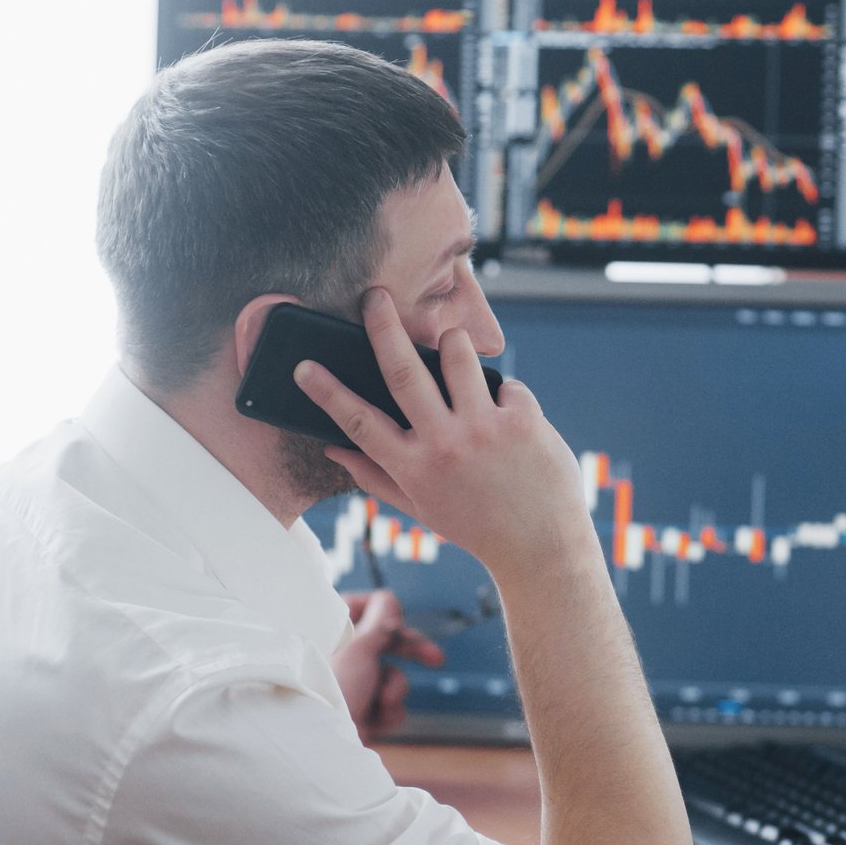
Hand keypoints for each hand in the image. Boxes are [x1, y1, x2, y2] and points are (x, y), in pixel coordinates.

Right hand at [292, 287, 596, 584]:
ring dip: (453, 344)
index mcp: (414, 468)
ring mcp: (485, 429)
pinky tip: (511, 420)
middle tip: (374, 296)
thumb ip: (375, 476)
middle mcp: (445, 445)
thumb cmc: (476, 526)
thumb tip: (332, 449)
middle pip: (403, 372)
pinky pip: (506, 382)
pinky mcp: (523, 420)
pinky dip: (505, 394)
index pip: (359, 422)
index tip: (304, 367)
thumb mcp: (420, 509)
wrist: (541, 548)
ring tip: (453, 349)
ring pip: (459, 356)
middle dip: (383, 328)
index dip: (327, 392)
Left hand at [332, 589, 443, 738]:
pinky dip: (388, 713)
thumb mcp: (359, 648)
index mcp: (328, 635)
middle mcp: (338, 659)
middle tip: (436, 660)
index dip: (383, 613)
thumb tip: (388, 599)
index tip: (396, 620)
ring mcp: (349, 688)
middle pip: (383, 644)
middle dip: (411, 654)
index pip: (358, 606)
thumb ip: (380, 621)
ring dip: (395, 689)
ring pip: (391, 677)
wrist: (316, 747)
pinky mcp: (359, 715)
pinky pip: (388, 706)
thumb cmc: (331, 690)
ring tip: (384, 701)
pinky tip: (376, 723)